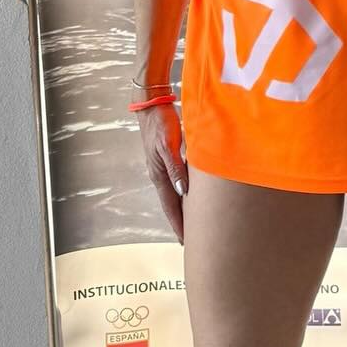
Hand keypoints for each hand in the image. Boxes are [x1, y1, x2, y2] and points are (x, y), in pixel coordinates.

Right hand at [138, 102, 188, 241]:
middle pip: (172, 203)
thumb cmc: (161, 123)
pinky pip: (179, 180)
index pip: (170, 206)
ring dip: (184, 208)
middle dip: (181, 222)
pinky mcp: (168, 157)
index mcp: (159, 174)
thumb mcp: (169, 145)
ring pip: (176, 193)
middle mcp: (160, 174)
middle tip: (192, 239)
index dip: (178, 224)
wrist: (151, 105)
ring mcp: (163, 166)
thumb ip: (176, 167)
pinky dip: (186, 192)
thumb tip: (183, 192)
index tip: (185, 242)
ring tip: (194, 222)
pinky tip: (193, 194)